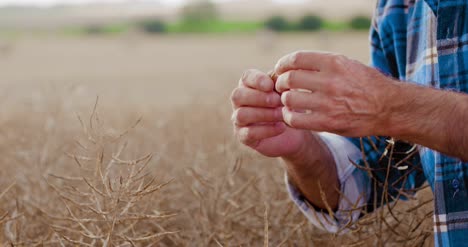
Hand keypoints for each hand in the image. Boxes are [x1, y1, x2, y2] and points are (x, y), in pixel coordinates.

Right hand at [230, 69, 311, 157]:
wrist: (295, 131)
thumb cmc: (288, 105)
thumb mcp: (287, 91)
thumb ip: (281, 81)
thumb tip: (280, 73)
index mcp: (248, 85)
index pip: (246, 78)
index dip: (256, 80)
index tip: (271, 85)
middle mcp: (240, 102)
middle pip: (237, 96)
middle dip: (259, 98)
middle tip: (278, 101)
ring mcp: (239, 120)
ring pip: (241, 115)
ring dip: (263, 114)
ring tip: (281, 114)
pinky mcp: (243, 136)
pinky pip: (248, 133)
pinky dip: (266, 130)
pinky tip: (281, 127)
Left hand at [274, 51, 394, 136]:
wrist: (388, 107)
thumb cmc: (365, 84)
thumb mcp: (347, 64)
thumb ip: (322, 63)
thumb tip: (292, 64)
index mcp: (334, 63)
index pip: (296, 59)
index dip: (283, 64)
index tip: (280, 69)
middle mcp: (331, 81)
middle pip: (289, 78)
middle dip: (280, 83)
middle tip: (281, 87)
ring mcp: (328, 103)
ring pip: (290, 99)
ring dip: (285, 100)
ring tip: (288, 101)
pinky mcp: (328, 123)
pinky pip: (295, 119)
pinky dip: (288, 117)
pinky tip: (291, 115)